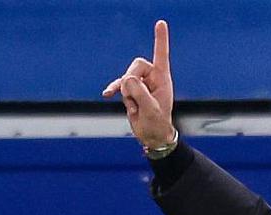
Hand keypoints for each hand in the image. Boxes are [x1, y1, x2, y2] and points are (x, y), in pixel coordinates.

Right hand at [102, 20, 175, 148]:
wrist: (151, 136)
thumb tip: (127, 79)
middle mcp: (152, 78)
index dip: (160, 39)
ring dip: (126, 93)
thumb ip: (140, 93)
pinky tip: (107, 94)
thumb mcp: (150, 110)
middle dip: (131, 80)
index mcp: (163, 79)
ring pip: (125, 77)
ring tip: (134, 108)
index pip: (161, 55)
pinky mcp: (131, 91)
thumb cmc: (157, 124)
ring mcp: (140, 84)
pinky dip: (114, 89)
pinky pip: (118, 84)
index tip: (161, 23)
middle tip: (135, 99)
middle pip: (136, 65)